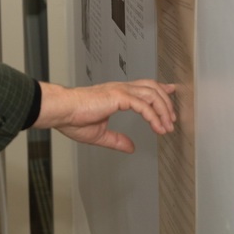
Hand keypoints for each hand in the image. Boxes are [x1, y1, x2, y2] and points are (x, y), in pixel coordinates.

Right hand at [34, 80, 176, 152]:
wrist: (61, 111)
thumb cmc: (72, 118)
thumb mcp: (99, 134)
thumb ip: (116, 140)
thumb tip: (130, 147)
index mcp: (115, 94)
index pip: (143, 87)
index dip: (160, 89)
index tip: (170, 92)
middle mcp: (120, 89)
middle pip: (152, 87)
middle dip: (166, 101)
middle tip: (173, 118)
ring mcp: (120, 91)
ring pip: (152, 94)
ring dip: (163, 110)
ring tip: (167, 126)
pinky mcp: (118, 96)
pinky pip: (143, 105)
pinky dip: (154, 116)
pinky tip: (158, 127)